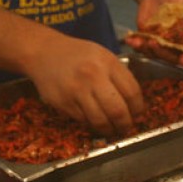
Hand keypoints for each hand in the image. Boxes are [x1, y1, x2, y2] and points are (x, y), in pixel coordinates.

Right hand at [23, 35, 144, 136]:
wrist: (43, 52)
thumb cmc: (77, 54)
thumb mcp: (102, 55)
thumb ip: (118, 75)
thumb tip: (133, 103)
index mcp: (107, 62)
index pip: (132, 92)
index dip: (138, 108)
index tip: (137, 114)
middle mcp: (93, 76)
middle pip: (118, 111)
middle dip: (125, 124)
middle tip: (126, 127)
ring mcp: (76, 91)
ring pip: (100, 121)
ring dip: (109, 129)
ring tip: (111, 129)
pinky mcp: (63, 103)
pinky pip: (83, 121)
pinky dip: (91, 124)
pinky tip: (93, 120)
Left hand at [124, 0, 182, 65]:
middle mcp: (179, 44)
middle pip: (174, 57)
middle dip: (165, 54)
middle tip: (156, 45)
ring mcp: (163, 43)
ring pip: (157, 54)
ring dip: (149, 50)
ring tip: (142, 41)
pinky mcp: (148, 39)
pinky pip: (142, 46)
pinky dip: (136, 44)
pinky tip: (131, 40)